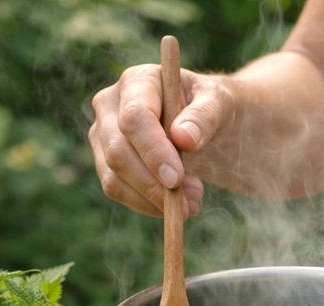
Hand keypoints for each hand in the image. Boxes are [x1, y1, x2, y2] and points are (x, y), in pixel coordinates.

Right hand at [88, 64, 233, 216]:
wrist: (201, 123)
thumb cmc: (209, 107)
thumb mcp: (219, 103)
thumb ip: (205, 115)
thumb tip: (183, 138)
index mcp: (138, 81)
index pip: (134, 118)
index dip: (153, 151)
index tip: (176, 179)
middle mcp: (110, 105)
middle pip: (118, 151)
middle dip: (152, 183)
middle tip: (191, 200)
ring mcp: (103, 134)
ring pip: (113, 177)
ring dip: (151, 199)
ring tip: (191, 203)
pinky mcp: (105, 161)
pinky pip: (116, 190)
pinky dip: (146, 204)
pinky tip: (175, 206)